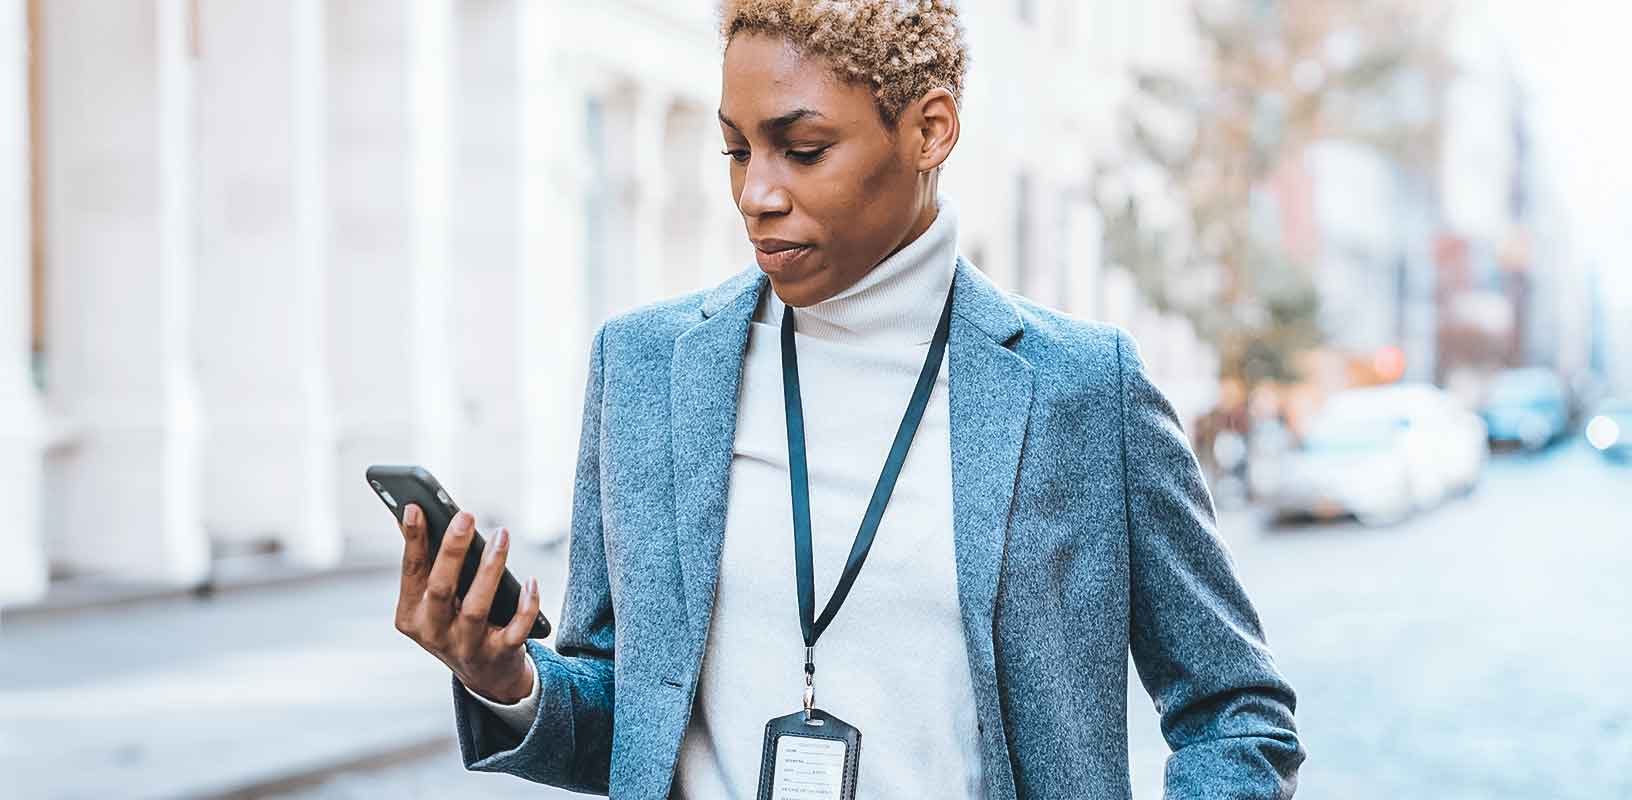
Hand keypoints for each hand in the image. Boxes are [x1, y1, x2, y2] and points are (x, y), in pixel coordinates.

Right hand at [394, 503, 540, 703]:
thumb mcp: (432, 600)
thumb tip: (415, 513)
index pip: (411, 571)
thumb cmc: (456, 622)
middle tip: (466, 516)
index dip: (413, 540)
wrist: (485, 676)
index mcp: (411, 615)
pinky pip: (515, 630)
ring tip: (502, 536)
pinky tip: (531, 581)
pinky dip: (525, 606)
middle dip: (452, 551)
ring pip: (476, 607)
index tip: (416, 507)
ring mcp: (466, 647)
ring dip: (490, 569)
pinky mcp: (498, 655)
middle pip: (441, 589)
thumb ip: (426, 563)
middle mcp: (434, 633)